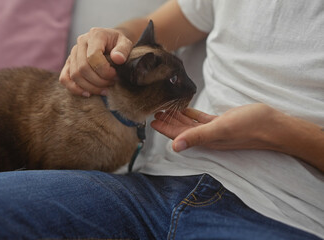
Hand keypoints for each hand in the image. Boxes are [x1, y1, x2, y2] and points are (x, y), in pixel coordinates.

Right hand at [59, 27, 132, 96]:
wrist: (111, 41)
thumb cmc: (118, 44)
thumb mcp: (126, 43)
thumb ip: (123, 50)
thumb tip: (118, 59)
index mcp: (95, 35)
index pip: (93, 57)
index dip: (104, 71)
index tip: (115, 75)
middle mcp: (81, 42)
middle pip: (83, 68)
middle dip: (98, 81)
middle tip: (111, 83)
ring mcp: (73, 53)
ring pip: (75, 75)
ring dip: (90, 87)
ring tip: (104, 89)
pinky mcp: (69, 63)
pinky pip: (64, 78)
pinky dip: (74, 88)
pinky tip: (88, 93)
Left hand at [151, 103, 281, 151]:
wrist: (274, 126)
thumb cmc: (250, 127)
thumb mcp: (221, 129)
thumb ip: (197, 136)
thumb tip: (174, 147)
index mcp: (205, 140)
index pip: (179, 136)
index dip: (165, 129)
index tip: (151, 120)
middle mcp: (208, 137)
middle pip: (182, 130)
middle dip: (168, 123)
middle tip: (154, 113)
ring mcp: (215, 130)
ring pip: (191, 125)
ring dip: (178, 118)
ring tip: (165, 110)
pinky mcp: (223, 123)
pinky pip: (202, 119)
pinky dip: (192, 115)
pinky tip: (185, 109)